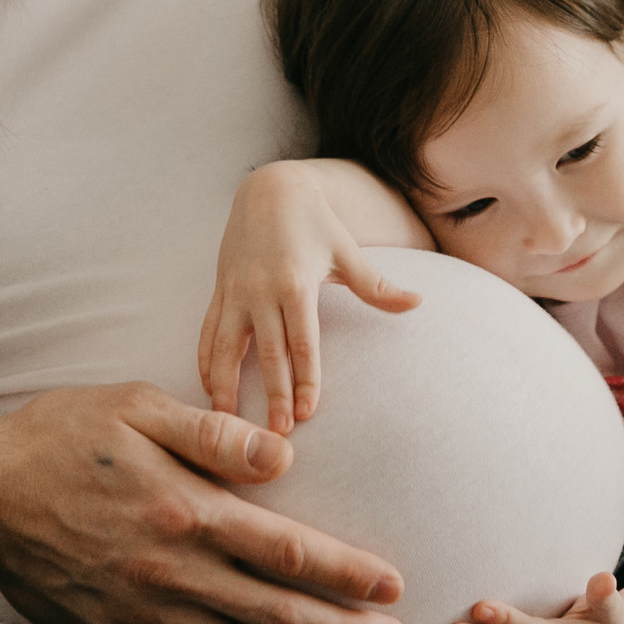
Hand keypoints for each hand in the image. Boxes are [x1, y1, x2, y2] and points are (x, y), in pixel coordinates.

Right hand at [0, 382, 407, 623]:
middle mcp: (169, 571)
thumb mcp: (136, 406)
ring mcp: (142, 615)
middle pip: (275, 614)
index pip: (284, 549)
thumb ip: (212, 431)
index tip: (390, 584)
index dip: (345, 572)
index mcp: (182, 508)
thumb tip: (283, 454)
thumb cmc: (60, 439)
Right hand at [199, 163, 419, 432]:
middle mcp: (261, 290)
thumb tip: (418, 302)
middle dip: (272, 394)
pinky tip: (207, 389)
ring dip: (226, 385)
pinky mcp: (220, 290)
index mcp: (295, 283)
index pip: (301, 342)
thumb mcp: (346, 252)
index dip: (304, 379)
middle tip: (278, 434)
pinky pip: (208, 331)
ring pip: (226, 347)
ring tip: (226, 420)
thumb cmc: (315, 223)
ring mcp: (235, 291)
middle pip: (268, 353)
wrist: (269, 189)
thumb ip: (377, 286)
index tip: (307, 413)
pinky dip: (205, 360)